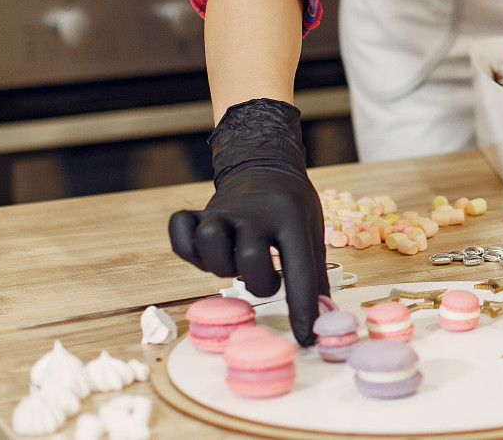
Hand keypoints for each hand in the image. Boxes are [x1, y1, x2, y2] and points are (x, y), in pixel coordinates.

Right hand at [168, 98, 327, 345]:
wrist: (264, 164)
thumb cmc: (291, 205)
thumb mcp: (312, 230)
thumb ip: (315, 274)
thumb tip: (322, 320)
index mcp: (291, 217)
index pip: (300, 269)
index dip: (302, 309)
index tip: (303, 339)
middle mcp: (254, 213)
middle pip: (249, 259)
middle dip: (259, 282)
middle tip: (266, 279)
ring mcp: (223, 211)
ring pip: (209, 242)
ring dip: (220, 264)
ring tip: (233, 263)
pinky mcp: (200, 213)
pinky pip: (180, 233)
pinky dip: (186, 248)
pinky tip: (204, 254)